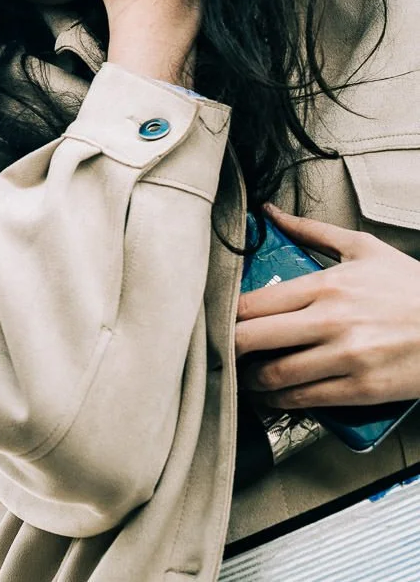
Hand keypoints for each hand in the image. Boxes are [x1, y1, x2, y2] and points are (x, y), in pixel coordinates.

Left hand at [235, 204, 419, 406]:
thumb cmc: (413, 288)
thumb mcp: (365, 250)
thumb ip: (311, 232)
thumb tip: (270, 212)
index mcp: (326, 285)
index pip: (252, 304)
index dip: (224, 318)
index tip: (214, 323)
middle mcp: (329, 321)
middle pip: (251, 339)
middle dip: (228, 350)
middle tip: (220, 354)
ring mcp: (345, 357)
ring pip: (273, 375)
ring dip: (250, 381)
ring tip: (243, 378)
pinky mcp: (361, 389)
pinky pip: (304, 400)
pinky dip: (280, 402)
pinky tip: (272, 398)